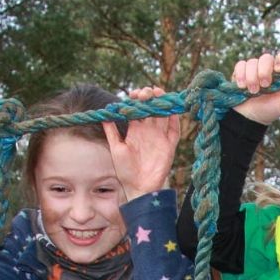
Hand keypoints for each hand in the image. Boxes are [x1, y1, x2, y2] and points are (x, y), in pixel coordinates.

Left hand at [103, 86, 180, 200]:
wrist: (138, 187)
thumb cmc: (125, 170)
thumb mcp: (116, 148)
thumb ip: (111, 131)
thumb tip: (104, 114)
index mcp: (136, 130)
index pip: (138, 109)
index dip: (137, 100)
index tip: (133, 95)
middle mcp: (149, 131)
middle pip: (152, 109)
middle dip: (150, 97)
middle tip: (146, 92)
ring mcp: (160, 137)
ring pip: (164, 115)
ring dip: (162, 103)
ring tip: (159, 93)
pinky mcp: (169, 146)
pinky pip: (174, 130)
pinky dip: (175, 119)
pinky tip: (172, 109)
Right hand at [232, 50, 279, 124]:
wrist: (250, 118)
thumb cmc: (271, 110)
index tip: (279, 69)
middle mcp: (269, 68)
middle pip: (266, 57)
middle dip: (264, 71)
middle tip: (265, 86)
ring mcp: (254, 68)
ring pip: (252, 62)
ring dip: (252, 77)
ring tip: (253, 92)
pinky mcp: (241, 72)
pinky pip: (240, 65)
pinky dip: (241, 75)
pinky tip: (242, 87)